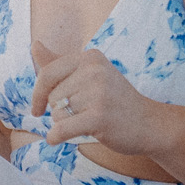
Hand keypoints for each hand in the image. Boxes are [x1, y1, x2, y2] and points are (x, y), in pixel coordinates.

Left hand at [34, 49, 160, 151]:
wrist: (150, 124)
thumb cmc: (115, 100)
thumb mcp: (88, 75)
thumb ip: (58, 62)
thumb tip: (34, 45)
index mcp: (90, 57)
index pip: (47, 73)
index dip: (37, 94)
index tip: (38, 109)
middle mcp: (94, 70)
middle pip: (52, 96)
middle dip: (60, 110)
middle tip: (84, 114)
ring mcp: (98, 92)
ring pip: (57, 114)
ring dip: (67, 124)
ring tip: (89, 121)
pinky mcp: (99, 116)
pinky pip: (62, 129)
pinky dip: (56, 137)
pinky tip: (57, 140)